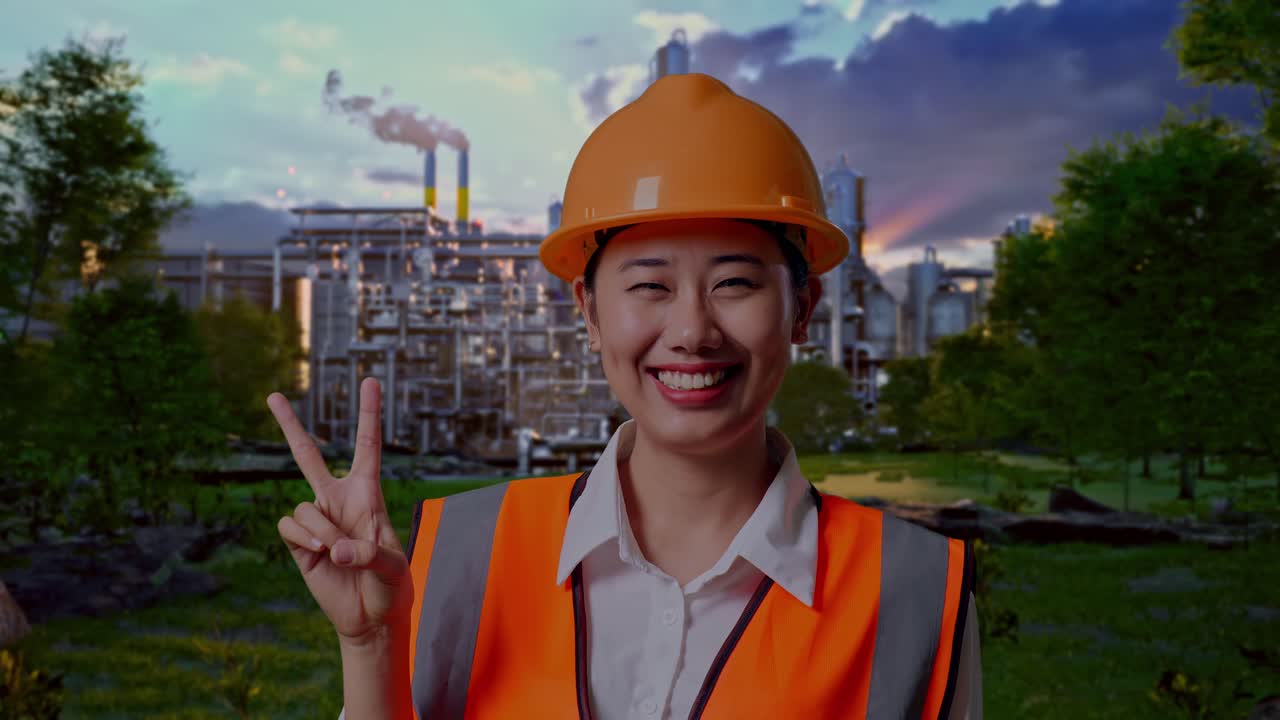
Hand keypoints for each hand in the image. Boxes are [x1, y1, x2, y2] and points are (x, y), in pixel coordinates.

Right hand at [269, 378, 412, 646]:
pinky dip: (305, 539)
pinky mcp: (298, 542)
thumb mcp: (393, 567)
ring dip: (320, 530)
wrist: (370, 615)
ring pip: (303, 507)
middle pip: (308, 456)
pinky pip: (289, 526)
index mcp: (368, 495)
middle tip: (272, 394)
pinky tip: (320, 553)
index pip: (367, 446)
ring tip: (338, 552)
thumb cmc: (391, 585)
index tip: (370, 381)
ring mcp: (316, 519)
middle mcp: (338, 500)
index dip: (369, 414)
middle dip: (290, 426)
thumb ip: (370, 554)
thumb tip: (334, 546)